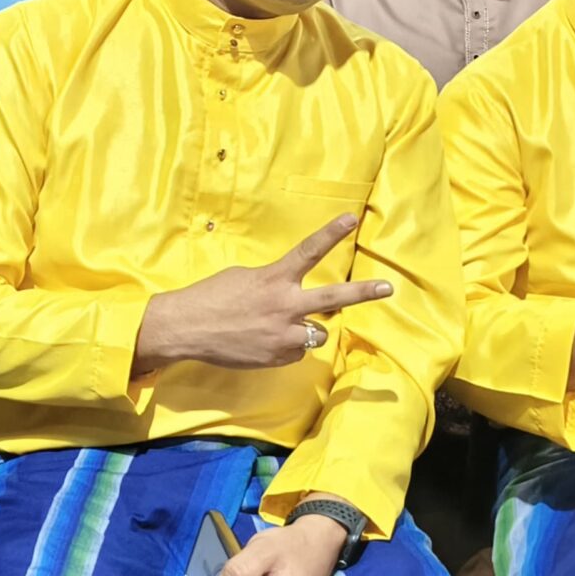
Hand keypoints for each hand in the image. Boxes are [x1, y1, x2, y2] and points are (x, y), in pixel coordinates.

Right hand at [134, 214, 392, 373]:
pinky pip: (295, 350)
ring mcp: (284, 334)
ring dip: (305, 330)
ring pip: (316, 333)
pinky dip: (285, 346)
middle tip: (388, 288)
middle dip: (363, 293)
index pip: (309, 251)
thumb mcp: (244, 278)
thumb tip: (288, 295)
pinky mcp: (278, 356)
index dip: (331, 233)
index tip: (351, 218)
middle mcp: (286, 305)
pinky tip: (262, 342)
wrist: (187, 328)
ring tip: (277, 327)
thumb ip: (273, 283)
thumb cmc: (211, 297)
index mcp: (275, 279)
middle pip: (334, 299)